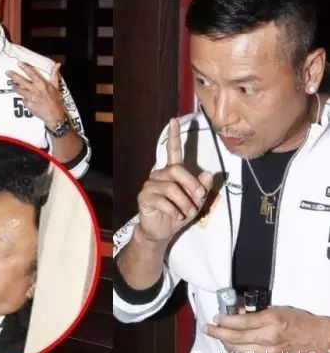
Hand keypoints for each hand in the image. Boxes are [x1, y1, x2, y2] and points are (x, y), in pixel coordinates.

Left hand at [6, 62, 65, 126]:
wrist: (55, 115)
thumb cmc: (56, 100)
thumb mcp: (56, 86)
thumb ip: (54, 74)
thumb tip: (57, 64)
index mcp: (41, 83)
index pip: (31, 73)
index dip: (25, 67)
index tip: (19, 63)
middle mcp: (35, 89)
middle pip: (21, 80)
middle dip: (13, 75)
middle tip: (7, 72)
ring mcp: (31, 97)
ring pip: (19, 90)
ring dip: (15, 87)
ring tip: (13, 86)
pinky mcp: (28, 104)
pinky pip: (23, 100)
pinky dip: (24, 99)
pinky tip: (27, 100)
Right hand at [136, 118, 212, 242]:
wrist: (162, 231)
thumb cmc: (179, 213)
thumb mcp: (196, 201)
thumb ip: (202, 187)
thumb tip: (208, 174)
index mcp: (171, 172)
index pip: (172, 151)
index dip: (173, 136)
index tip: (174, 120)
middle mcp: (159, 175)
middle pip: (177, 169)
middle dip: (191, 184)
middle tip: (199, 199)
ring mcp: (149, 185)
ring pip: (172, 188)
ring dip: (185, 203)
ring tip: (187, 213)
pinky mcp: (144, 198)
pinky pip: (163, 200)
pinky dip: (175, 210)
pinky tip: (177, 216)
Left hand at [204, 306, 329, 352]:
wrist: (316, 339)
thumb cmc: (298, 321)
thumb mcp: (276, 309)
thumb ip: (255, 311)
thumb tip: (238, 311)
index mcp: (270, 321)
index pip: (240, 322)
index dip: (224, 320)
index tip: (216, 317)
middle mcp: (268, 338)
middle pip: (235, 338)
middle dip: (217, 332)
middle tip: (208, 328)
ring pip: (238, 351)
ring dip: (224, 343)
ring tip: (217, 336)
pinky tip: (229, 347)